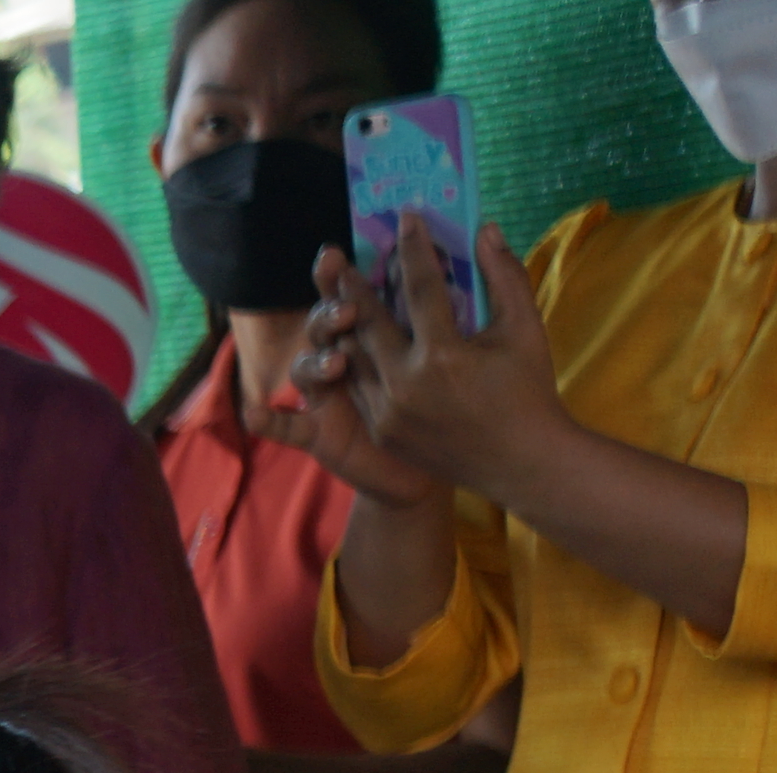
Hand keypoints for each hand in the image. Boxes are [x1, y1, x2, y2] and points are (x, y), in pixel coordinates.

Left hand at [301, 220, 557, 501]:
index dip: (413, 248)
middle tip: (341, 256)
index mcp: (443, 354)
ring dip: (345, 324)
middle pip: (368, 321)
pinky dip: (353, 361)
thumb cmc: (529, 389)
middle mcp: (405, 384)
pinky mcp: (380, 431)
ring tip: (338, 295)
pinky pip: (357, 387)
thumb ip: (504, 275)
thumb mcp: (524, 329)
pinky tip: (349, 339)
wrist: (521, 461)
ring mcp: (387, 412)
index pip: (421, 287)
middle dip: (353, 285)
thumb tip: (487, 228)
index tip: (407, 217)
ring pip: (354, 356)